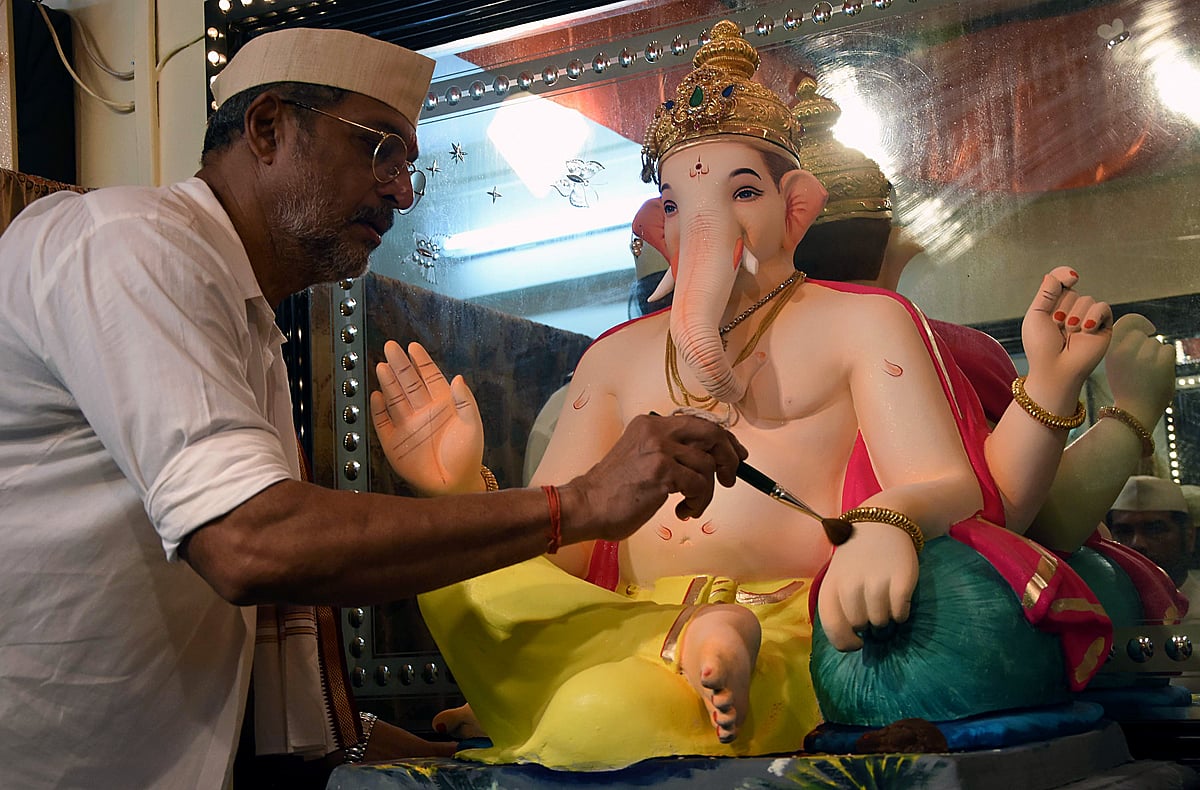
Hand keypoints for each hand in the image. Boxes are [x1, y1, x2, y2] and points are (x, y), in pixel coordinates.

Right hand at [370, 340, 484, 495]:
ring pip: (395, 398)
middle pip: (409, 383)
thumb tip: (458, 378)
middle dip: (400, 365)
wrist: (453, 485)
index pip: (430, 377)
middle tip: (391, 347)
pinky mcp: (394, 442)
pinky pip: (383, 422)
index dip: (421, 362)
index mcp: (443, 405)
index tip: (413, 347)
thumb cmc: (466, 456)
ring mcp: (407, 425)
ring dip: (389, 382)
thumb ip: (466, 403)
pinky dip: (379, 410)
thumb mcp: (472, 427)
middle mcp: (423, 411)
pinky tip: (376, 396)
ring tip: (382, 366)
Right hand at [566, 413, 746, 542]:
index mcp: (651, 424)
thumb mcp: (642, 458)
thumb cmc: (612, 491)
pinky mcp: (662, 472)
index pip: (699, 423)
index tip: (737, 456)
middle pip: (712, 434)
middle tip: (730, 479)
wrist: (586, 505)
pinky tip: (682, 512)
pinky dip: (698, 502)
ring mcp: (659, 449)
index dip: (724, 439)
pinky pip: (699, 485)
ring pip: (708, 465)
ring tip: (690, 507)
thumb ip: (669, 452)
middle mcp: (656, 430)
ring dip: (706, 492)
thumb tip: (709, 459)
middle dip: (729, 457)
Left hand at [817, 522, 919, 651]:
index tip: (855, 644)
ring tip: (884, 604)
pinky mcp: (901, 580)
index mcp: (831, 585)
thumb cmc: (855, 558)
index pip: (833, 627)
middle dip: (866, 626)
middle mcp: (851, 585)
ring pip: (880, 622)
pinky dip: (901, 614)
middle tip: (871, 613)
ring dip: (884, 620)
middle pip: (859, 625)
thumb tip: (847, 640)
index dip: (844, 643)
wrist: (881, 524)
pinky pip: (900, 613)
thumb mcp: (837, 577)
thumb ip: (837, 604)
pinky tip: (898, 602)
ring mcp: (876, 582)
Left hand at [1021, 267, 1112, 396]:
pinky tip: (1085, 330)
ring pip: (1087, 299)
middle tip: (1057, 326)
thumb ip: (1047, 292)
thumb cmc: (1041, 347)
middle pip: (1072, 290)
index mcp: (1052, 305)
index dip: (1065, 274)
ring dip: (1075, 316)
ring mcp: (1086, 317)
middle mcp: (1070, 309)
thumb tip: (1062, 274)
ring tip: (1069, 334)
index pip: (1060, 280)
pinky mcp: (1102, 326)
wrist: (1055, 370)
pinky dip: (1092, 317)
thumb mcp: (1036, 315)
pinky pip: (1102, 308)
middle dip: (1062, 307)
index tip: (1071, 277)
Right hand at [1105, 313, 1175, 425]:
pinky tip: (1159, 373)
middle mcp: (1124, 351)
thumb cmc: (1124, 387)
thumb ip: (1121, 344)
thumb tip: (1140, 327)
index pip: (1126, 322)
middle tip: (1142, 364)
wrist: (1133, 413)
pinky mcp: (1161, 364)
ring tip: (1148, 373)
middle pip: (1142, 335)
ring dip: (1156, 354)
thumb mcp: (1113, 364)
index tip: (1148, 328)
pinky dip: (1167, 360)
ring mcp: (1143, 357)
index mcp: (1109, 350)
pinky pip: (1169, 350)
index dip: (1139, 322)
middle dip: (1145, 345)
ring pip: (1156, 343)